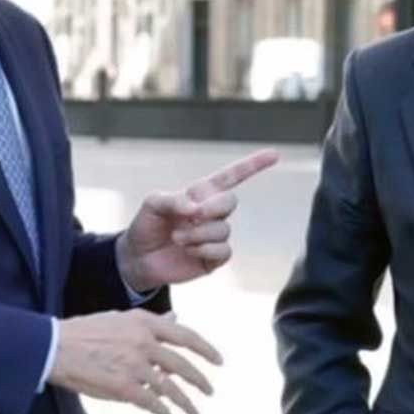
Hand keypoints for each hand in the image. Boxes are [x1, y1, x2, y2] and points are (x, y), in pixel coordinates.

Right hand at [48, 309, 221, 413]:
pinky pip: (152, 402)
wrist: (55, 348)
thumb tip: (176, 318)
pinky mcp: (123, 387)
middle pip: (182, 365)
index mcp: (144, 323)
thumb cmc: (85, 332)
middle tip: (210, 391)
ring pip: (170, 388)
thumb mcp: (121, 318)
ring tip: (194, 412)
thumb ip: (151, 322)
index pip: (186, 336)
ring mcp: (135, 365)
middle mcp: (144, 342)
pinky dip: (163, 411)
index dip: (206, 350)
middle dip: (200, 380)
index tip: (219, 361)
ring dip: (185, 402)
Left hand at [116, 148, 278, 291]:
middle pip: (230, 202)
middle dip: (212, 207)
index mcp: (201, 194)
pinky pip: (224, 251)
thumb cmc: (146, 226)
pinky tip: (189, 251)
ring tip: (178, 238)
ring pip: (223, 229)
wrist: (138, 259)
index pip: (232, 176)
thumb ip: (173, 200)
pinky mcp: (214, 258)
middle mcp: (212, 213)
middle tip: (191, 216)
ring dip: (197, 234)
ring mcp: (215, 235)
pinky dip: (204, 250)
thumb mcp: (152, 205)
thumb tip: (195, 207)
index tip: (274, 154)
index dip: (253, 165)